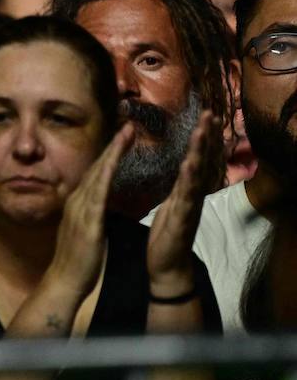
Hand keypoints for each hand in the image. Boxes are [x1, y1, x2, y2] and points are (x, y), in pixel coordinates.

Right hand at [45, 125, 132, 300]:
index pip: (96, 171)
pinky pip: (99, 191)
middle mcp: (78, 200)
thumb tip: (97, 204)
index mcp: (79, 204)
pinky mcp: (87, 219)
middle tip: (127, 117)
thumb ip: (90, 214)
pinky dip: (107, 172)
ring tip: (127, 129)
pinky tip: (115, 159)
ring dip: (113, 150)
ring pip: (98, 172)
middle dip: (113, 141)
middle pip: (97, 165)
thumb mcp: (85, 230)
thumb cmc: (78, 261)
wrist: (64, 281)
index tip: (124, 132)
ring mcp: (81, 208)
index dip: (110, 150)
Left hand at [147, 111, 220, 294]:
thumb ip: (181, 185)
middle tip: (211, 114)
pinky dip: (187, 182)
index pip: (198, 159)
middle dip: (207, 138)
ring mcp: (189, 208)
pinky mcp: (181, 221)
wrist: (167, 265)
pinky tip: (187, 166)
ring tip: (201, 133)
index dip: (204, 138)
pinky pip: (185, 199)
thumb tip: (186, 167)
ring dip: (199, 154)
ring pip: (196, 177)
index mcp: (187, 191)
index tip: (209, 115)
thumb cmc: (169, 234)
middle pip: (203, 163)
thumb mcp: (174, 204)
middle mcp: (193, 196)